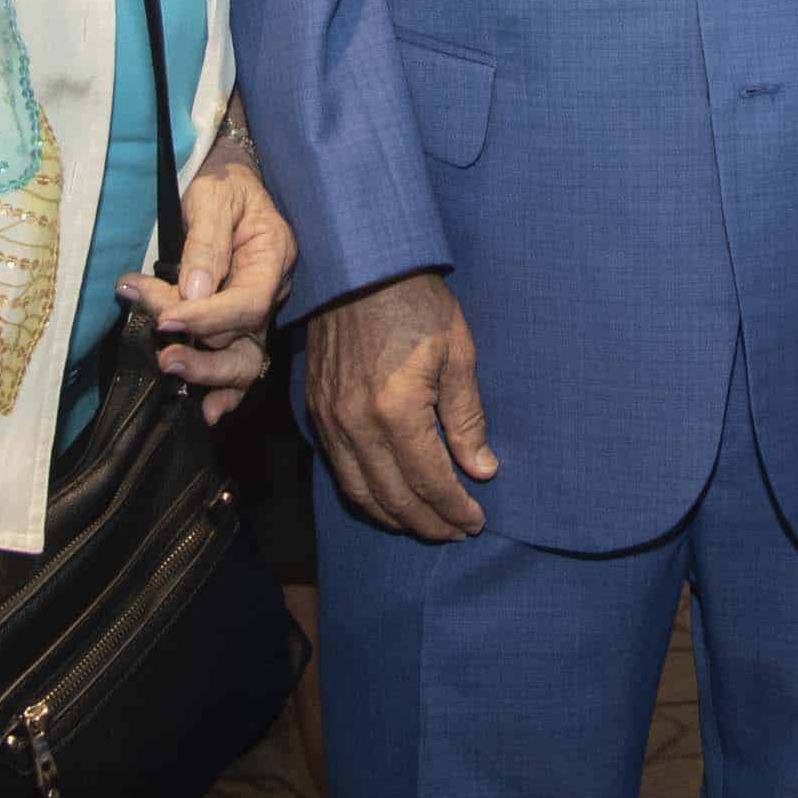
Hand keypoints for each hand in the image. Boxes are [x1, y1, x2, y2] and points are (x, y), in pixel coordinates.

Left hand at [118, 145, 294, 421]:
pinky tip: (208, 412)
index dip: (207, 318)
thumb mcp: (212, 197)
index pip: (247, 302)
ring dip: (207, 373)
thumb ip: (206, 242)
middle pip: (249, 341)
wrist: (229, 180)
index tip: (165, 319)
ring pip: (244, 360)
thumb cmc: (222, 183)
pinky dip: (226, 390)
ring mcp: (258, 311)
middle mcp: (272, 291)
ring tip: (169, 369)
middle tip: (163, 355)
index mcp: (274, 257)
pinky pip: (239, 362)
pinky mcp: (239, 323)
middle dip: (204, 355)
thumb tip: (195, 292)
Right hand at [305, 268, 495, 540]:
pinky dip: (365, 495)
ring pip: (361, 493)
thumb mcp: (457, 354)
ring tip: (426, 525)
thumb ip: (467, 418)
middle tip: (457, 532)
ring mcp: (330, 420)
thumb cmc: (415, 302)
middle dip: (429, 523)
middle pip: (394, 498)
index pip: (429, 481)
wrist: (359, 265)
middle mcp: (356, 424)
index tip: (476, 521)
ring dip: (395, 518)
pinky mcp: (316, 411)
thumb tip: (482, 469)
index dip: (455, 508)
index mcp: (396, 410)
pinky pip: (339, 471)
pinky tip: (387, 500)